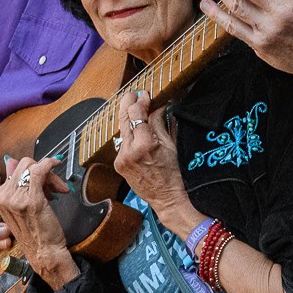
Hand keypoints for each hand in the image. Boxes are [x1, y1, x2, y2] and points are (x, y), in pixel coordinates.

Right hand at [0, 156, 76, 286]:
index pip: (14, 171)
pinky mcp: (31, 199)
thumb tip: (13, 161)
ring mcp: (15, 197)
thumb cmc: (37, 233)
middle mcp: (2, 196)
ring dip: (49, 175)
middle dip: (41, 171)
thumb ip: (16, 184)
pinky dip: (50, 164)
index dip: (32, 174)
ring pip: (32, 168)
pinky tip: (56, 164)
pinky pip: (40, 170)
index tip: (45, 183)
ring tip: (58, 189)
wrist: (45, 253)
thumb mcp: (21, 207)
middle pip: (23, 166)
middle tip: (54, 186)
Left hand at [115, 92, 200, 237]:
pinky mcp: (118, 164)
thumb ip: (158, 123)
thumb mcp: (170, 144)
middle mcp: (128, 151)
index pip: (135, 113)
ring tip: (135, 109)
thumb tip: (153, 106)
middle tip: (134, 94)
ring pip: (121, 130)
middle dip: (127, 103)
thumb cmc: (175, 173)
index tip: (144, 94)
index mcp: (144, 144)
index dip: (139, 100)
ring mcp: (121, 159)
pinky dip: (128, 134)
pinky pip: (122, 143)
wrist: (167, 199)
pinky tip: (135, 131)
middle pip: (123, 118)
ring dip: (127, 118)